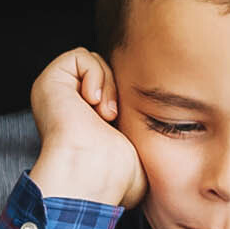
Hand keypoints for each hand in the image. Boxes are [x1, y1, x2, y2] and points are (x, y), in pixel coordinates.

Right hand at [26, 48, 145, 207]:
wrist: (95, 171)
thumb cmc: (117, 173)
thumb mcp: (139, 147)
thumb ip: (145, 129)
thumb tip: (180, 128)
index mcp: (84, 121)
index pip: (114, 89)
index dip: (125, 98)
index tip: (122, 123)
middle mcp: (67, 105)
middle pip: (105, 70)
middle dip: (116, 90)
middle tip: (110, 117)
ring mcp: (57, 92)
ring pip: (95, 61)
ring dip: (107, 85)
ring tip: (102, 113)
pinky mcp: (50, 80)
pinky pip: (80, 55)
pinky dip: (94, 75)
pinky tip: (91, 101)